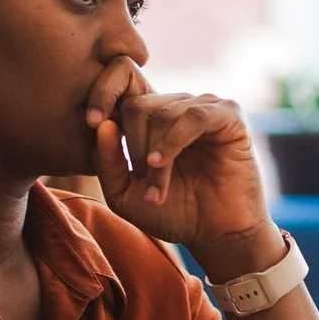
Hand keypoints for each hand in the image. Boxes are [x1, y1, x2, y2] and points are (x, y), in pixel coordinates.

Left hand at [83, 61, 274, 274]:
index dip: (103, 95)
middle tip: (139, 180)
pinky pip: (194, 117)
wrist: (218, 234)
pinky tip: (161, 163)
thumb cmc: (173, 214)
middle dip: (133, 146)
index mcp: (152, 117)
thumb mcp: (125, 194)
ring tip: (157, 190)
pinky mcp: (229, 116)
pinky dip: (173, 140)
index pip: (122, 84)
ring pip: (163, 114)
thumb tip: (102, 125)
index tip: (89, 121)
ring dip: (153, 155)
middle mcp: (178, 106)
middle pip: (137, 105)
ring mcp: (205, 107)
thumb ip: (107, 162)